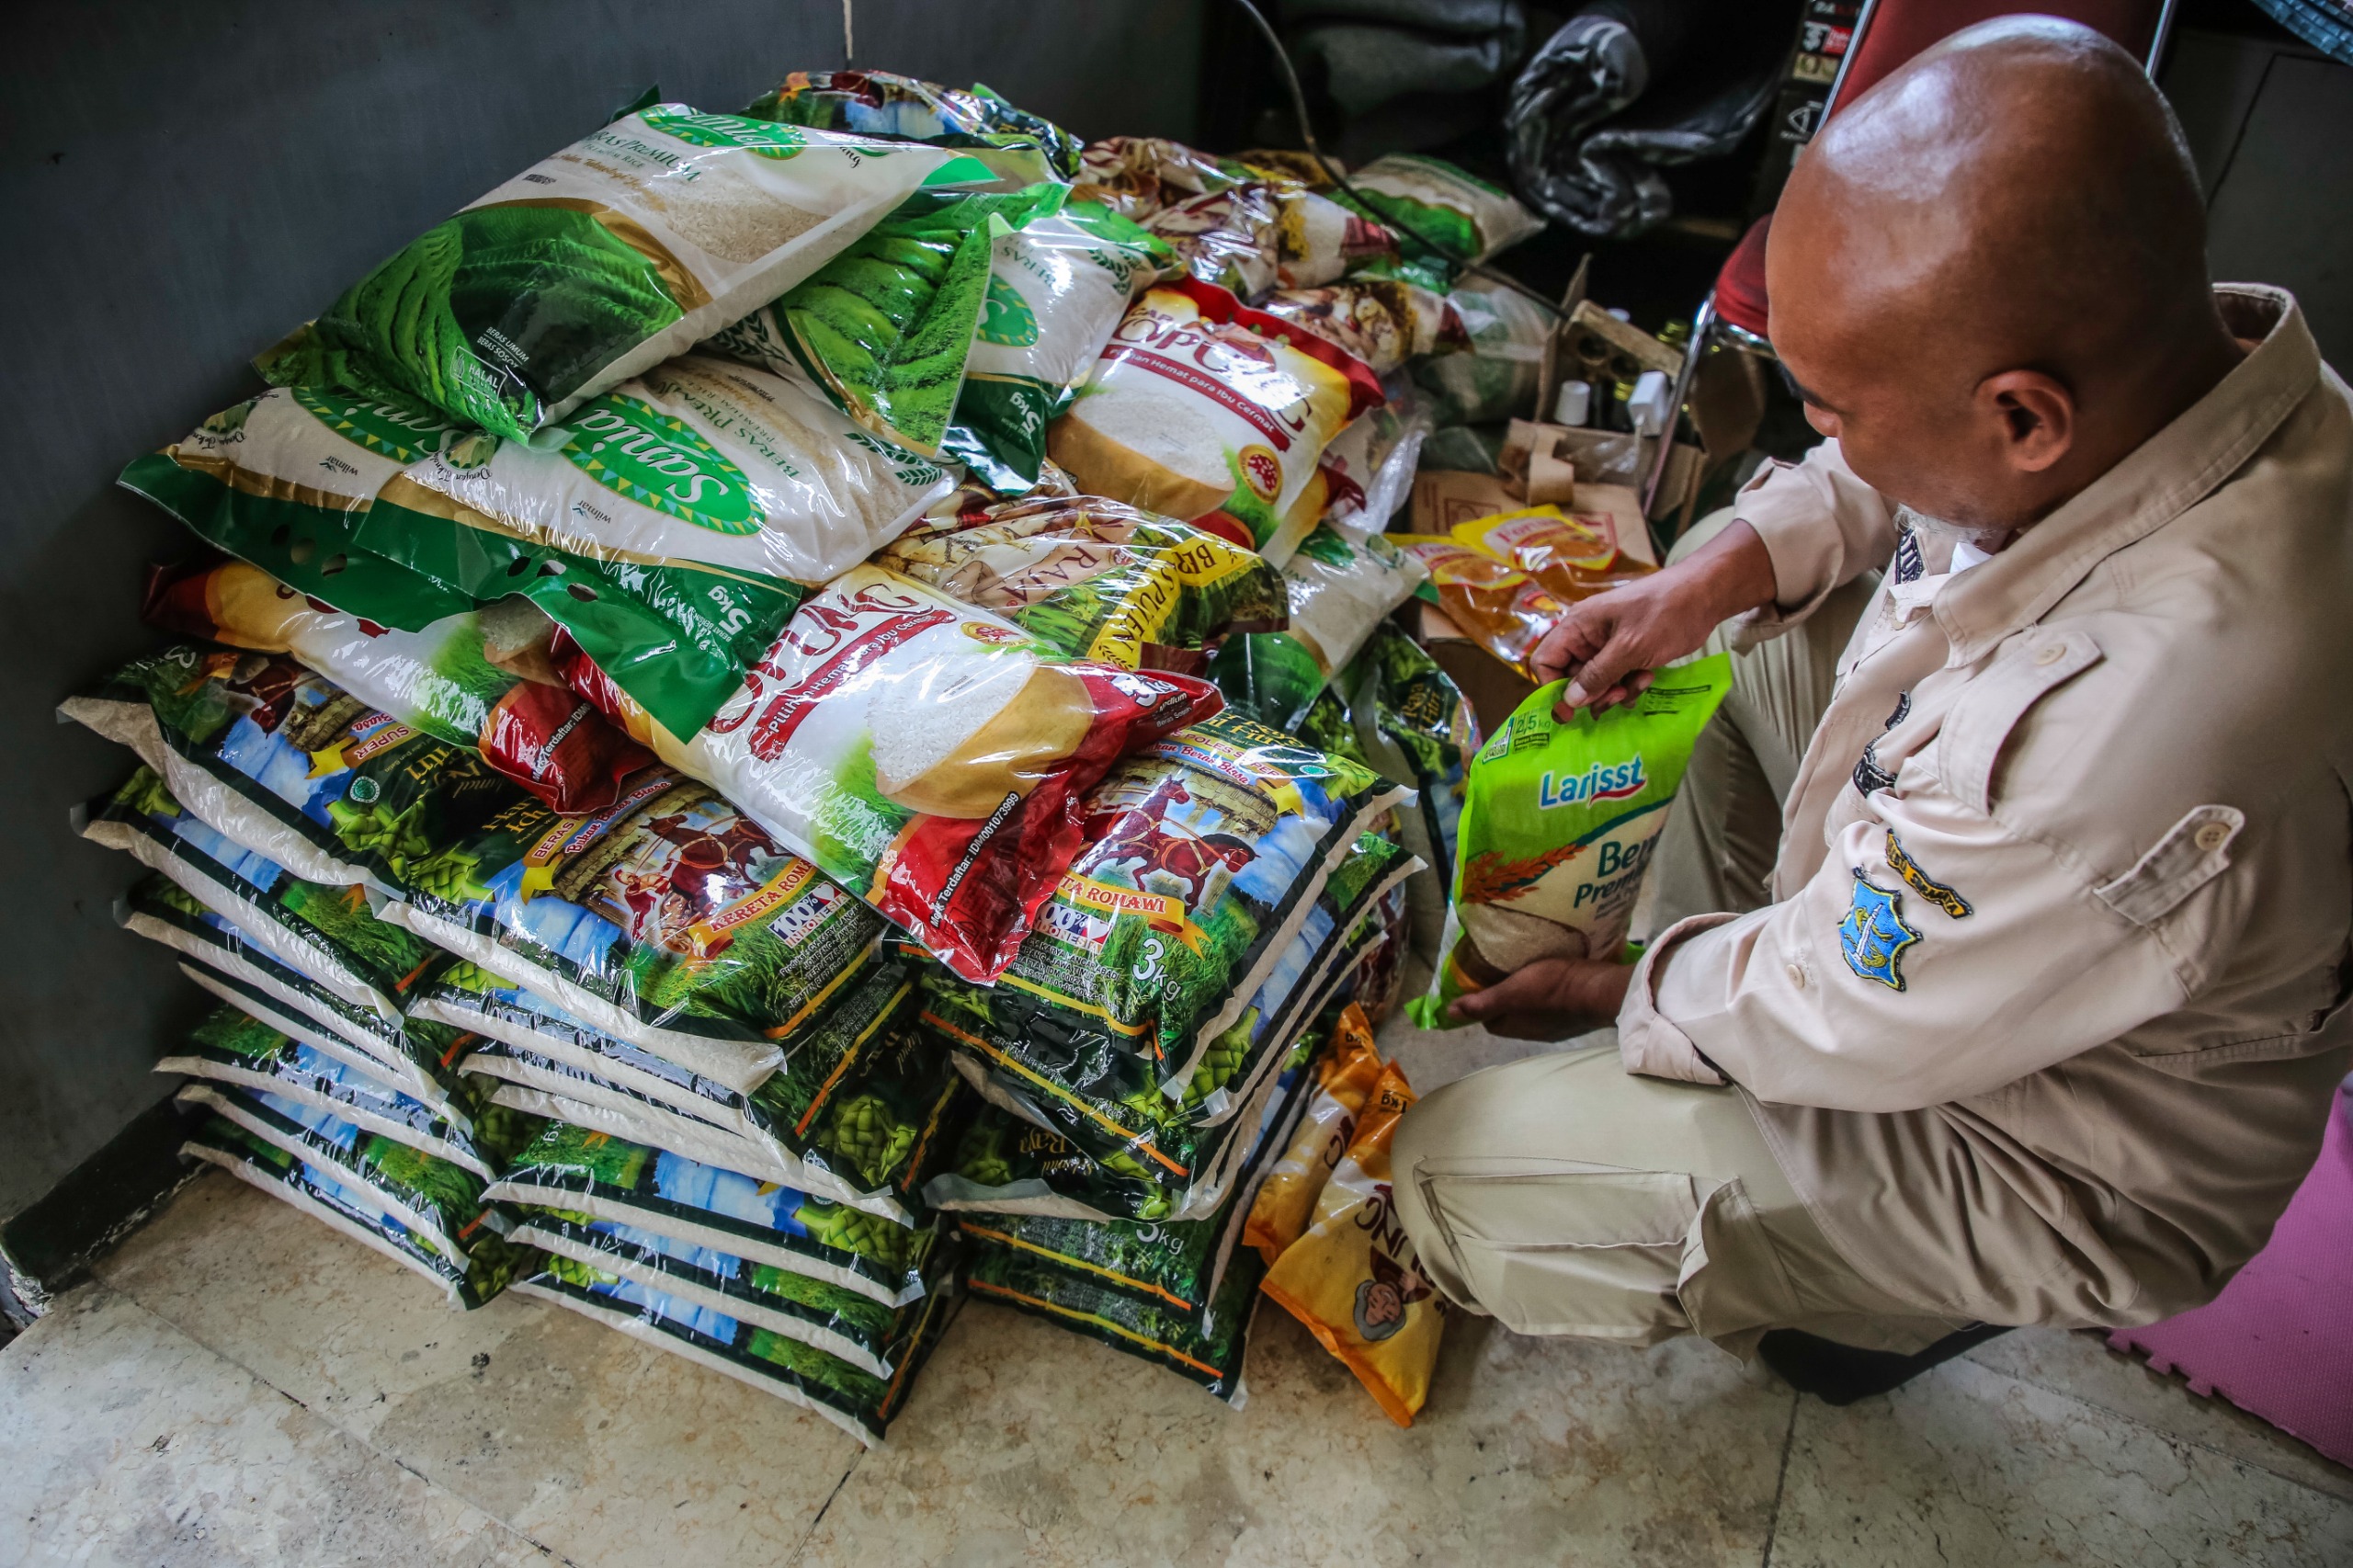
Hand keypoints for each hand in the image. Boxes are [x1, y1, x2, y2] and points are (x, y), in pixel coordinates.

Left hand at [1448, 956, 1635, 1039]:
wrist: (1602, 990)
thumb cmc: (1554, 988)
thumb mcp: (1513, 991)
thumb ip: (1483, 1002)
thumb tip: (1449, 1015)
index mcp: (1517, 1027)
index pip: (1489, 1019)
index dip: (1481, 1001)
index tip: (1480, 980)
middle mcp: (1535, 1032)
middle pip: (1510, 1015)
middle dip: (1503, 997)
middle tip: (1501, 971)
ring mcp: (1558, 1026)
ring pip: (1532, 1010)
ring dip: (1526, 995)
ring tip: (1524, 970)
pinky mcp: (1575, 1015)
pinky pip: (1553, 1005)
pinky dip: (1546, 993)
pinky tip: (1550, 976)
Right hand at [1532, 519, 1776, 716]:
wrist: (1704, 595)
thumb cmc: (1664, 614)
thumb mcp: (1629, 648)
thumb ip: (1597, 676)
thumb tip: (1569, 702)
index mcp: (1578, 626)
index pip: (1546, 662)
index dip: (1554, 688)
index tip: (1572, 710)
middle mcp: (1588, 636)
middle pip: (1572, 677)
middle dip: (1593, 693)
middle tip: (1617, 697)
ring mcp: (1609, 645)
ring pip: (1596, 682)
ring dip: (1614, 691)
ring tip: (1637, 685)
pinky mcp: (1629, 653)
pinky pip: (1617, 679)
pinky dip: (1630, 684)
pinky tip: (1648, 677)